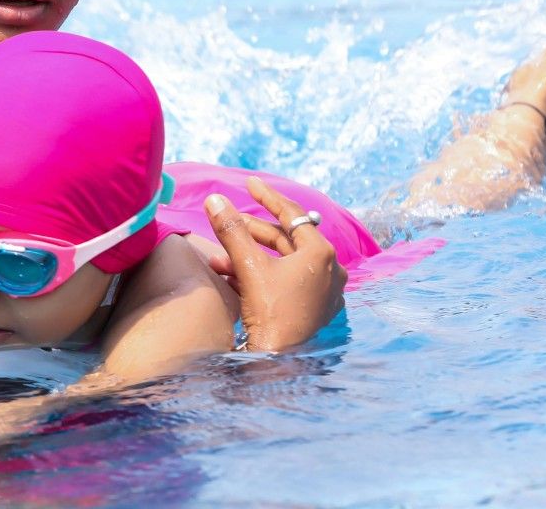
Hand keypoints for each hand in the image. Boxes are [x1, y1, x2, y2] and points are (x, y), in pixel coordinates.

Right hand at [204, 176, 346, 351]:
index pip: (291, 214)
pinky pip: (285, 280)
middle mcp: (330, 269)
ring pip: (281, 261)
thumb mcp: (248, 266)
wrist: (279, 362)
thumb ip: (232, 230)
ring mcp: (323, 291)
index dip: (267, 197)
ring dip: (249, 256)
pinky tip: (232, 277)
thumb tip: (215, 200)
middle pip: (284, 239)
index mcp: (321, 254)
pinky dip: (259, 273)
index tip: (249, 183)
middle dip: (250, 232)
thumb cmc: (271, 313)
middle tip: (226, 221)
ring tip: (219, 259)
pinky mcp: (313, 308)